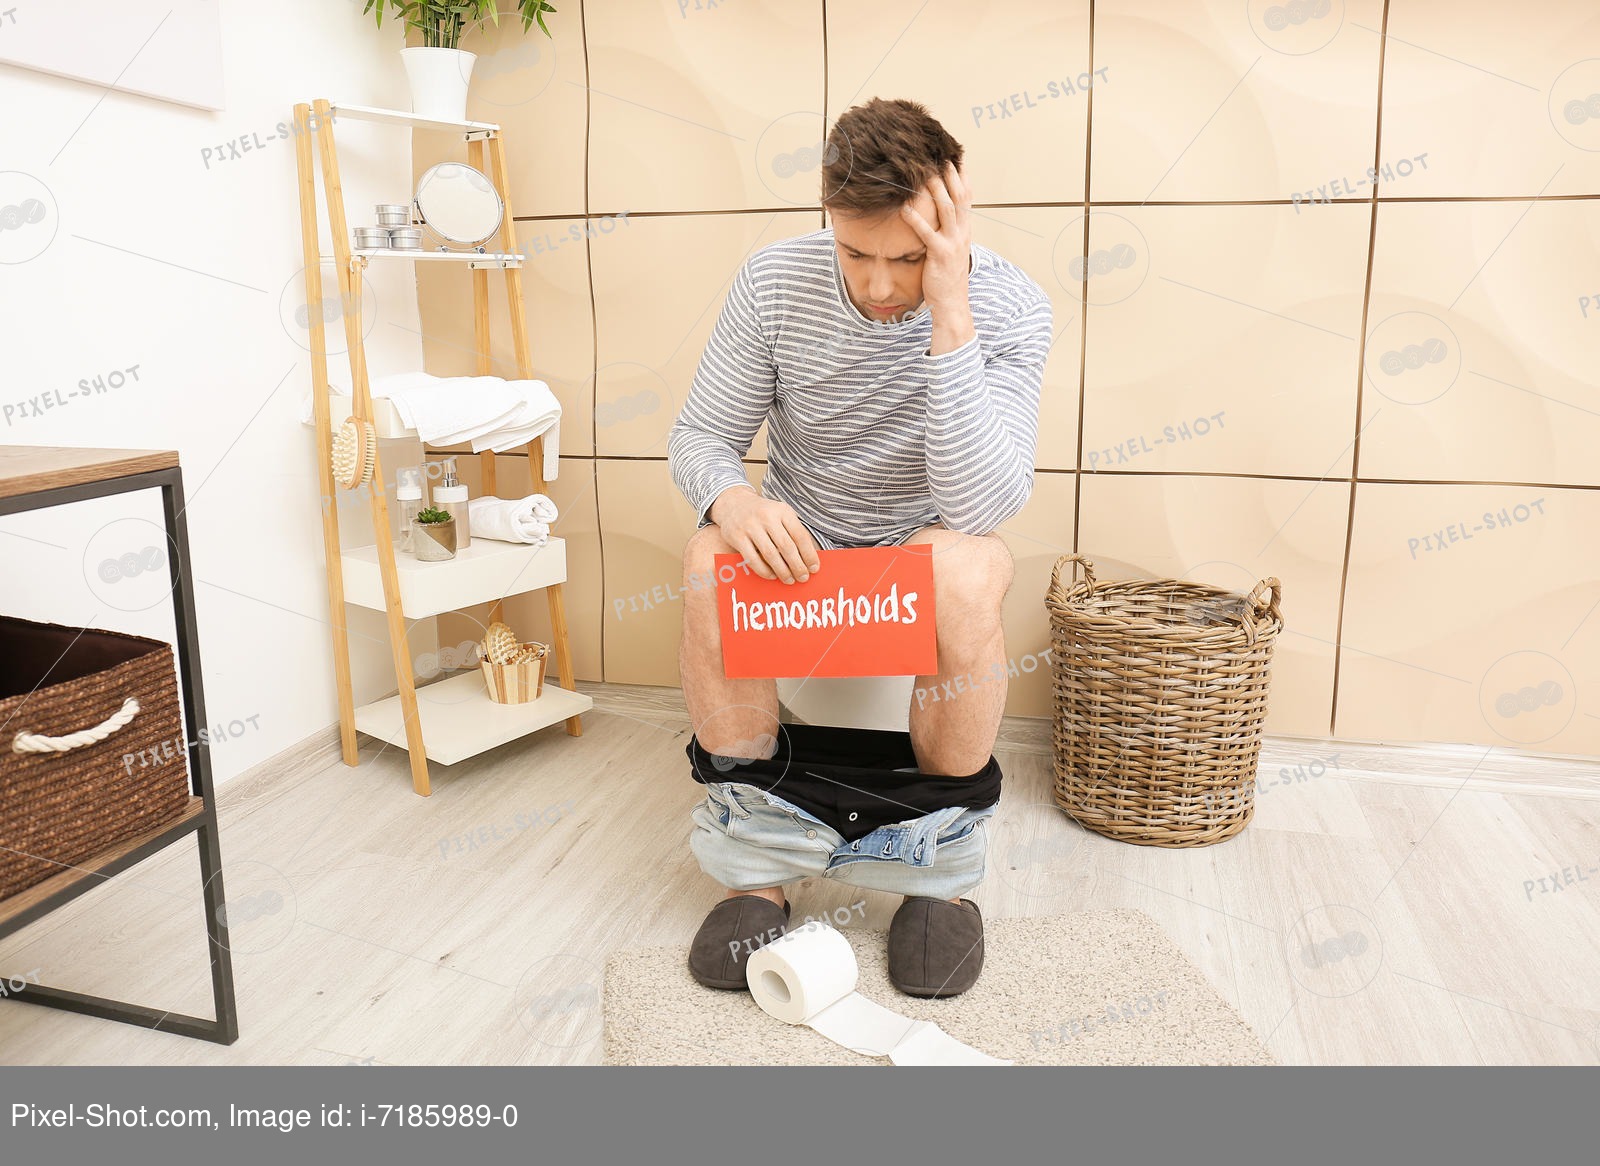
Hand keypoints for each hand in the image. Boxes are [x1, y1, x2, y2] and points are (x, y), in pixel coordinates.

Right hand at [709, 486, 820, 584]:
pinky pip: (753, 559)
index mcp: (782, 511)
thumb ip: (793, 531)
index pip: (800, 536)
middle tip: (803, 578)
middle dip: (797, 566)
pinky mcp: (737, 537)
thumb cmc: (763, 514)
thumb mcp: (781, 514)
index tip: (814, 568)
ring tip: (789, 580)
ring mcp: (750, 526)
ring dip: (782, 571)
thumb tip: (808, 558)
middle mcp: (767, 517)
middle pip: (787, 547)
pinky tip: (772, 575)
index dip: (809, 554)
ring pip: (770, 555)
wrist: (733, 504)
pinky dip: (764, 571)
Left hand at [900, 160, 972, 317]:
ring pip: (946, 209)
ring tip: (922, 171)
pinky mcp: (940, 255)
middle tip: (938, 153)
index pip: (967, 195)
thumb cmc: (947, 277)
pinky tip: (904, 207)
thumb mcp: (952, 248)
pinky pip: (927, 233)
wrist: (952, 304)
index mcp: (965, 229)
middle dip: (950, 173)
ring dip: (935, 188)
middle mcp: (962, 232)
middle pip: (958, 196)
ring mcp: (953, 243)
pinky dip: (916, 219)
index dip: (961, 174)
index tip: (953, 155)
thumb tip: (940, 214)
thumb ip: (948, 229)